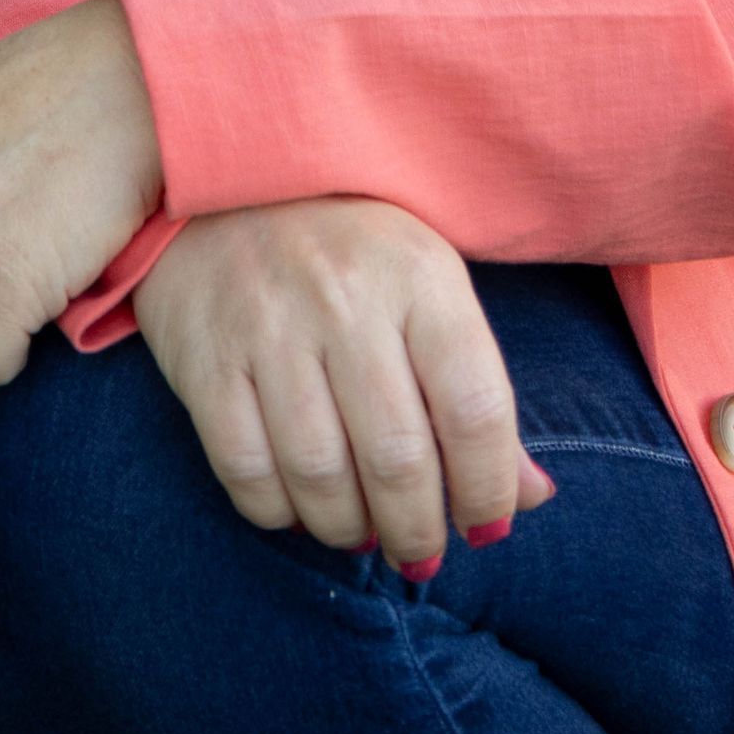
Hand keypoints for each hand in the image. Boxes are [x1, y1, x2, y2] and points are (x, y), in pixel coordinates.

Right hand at [131, 196, 557, 569]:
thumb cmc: (351, 249)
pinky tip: (299, 504)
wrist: (224, 183)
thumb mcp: (428, 289)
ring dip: (349, 529)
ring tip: (361, 530)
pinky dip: (280, 511)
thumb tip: (530, 499)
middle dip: (418, 529)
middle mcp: (345, 297)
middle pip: (398, 457)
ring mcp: (268, 326)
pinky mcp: (203, 358)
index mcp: (419, 274)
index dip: (488, 488)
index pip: (474, 407)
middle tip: (420, 551)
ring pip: (321, 476)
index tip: (485, 524)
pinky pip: (246, 472)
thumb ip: (477, 393)